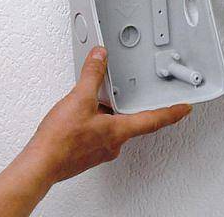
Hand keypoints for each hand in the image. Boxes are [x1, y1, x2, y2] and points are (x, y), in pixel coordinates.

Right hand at [20, 46, 190, 184]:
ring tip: (101, 99)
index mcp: (119, 130)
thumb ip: (92, 75)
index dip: (172, 112)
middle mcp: (114, 143)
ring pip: (114, 126)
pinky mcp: (87, 153)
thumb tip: (99, 58)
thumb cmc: (59, 141)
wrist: (39, 165)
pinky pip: (100, 132)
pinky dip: (97, 120)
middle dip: (133, 105)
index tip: (185, 108)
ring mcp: (100, 150)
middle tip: (137, 93)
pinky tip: (84, 115)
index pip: (155, 119)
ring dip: (111, 112)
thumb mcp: (79, 98)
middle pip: (133, 120)